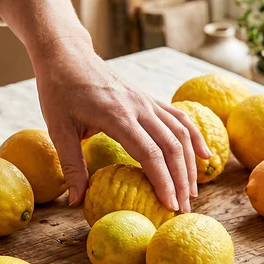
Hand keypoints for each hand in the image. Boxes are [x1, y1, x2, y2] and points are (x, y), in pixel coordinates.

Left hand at [0, 0, 209, 211]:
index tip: (169, 205)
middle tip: (182, 209)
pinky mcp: (149, 99)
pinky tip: (204, 156)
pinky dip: (194, 137)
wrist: (68, 55)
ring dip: (190, 164)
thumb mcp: (58, 130)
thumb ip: (71, 166)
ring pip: (180, 133)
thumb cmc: (59, 92)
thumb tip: (76, 202)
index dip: (163, 182)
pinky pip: (179, 118)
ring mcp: (147, 101)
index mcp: (116, 116)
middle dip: (181, 180)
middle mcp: (138, 107)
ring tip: (192, 192)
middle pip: (171, 147)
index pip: (149, 153)